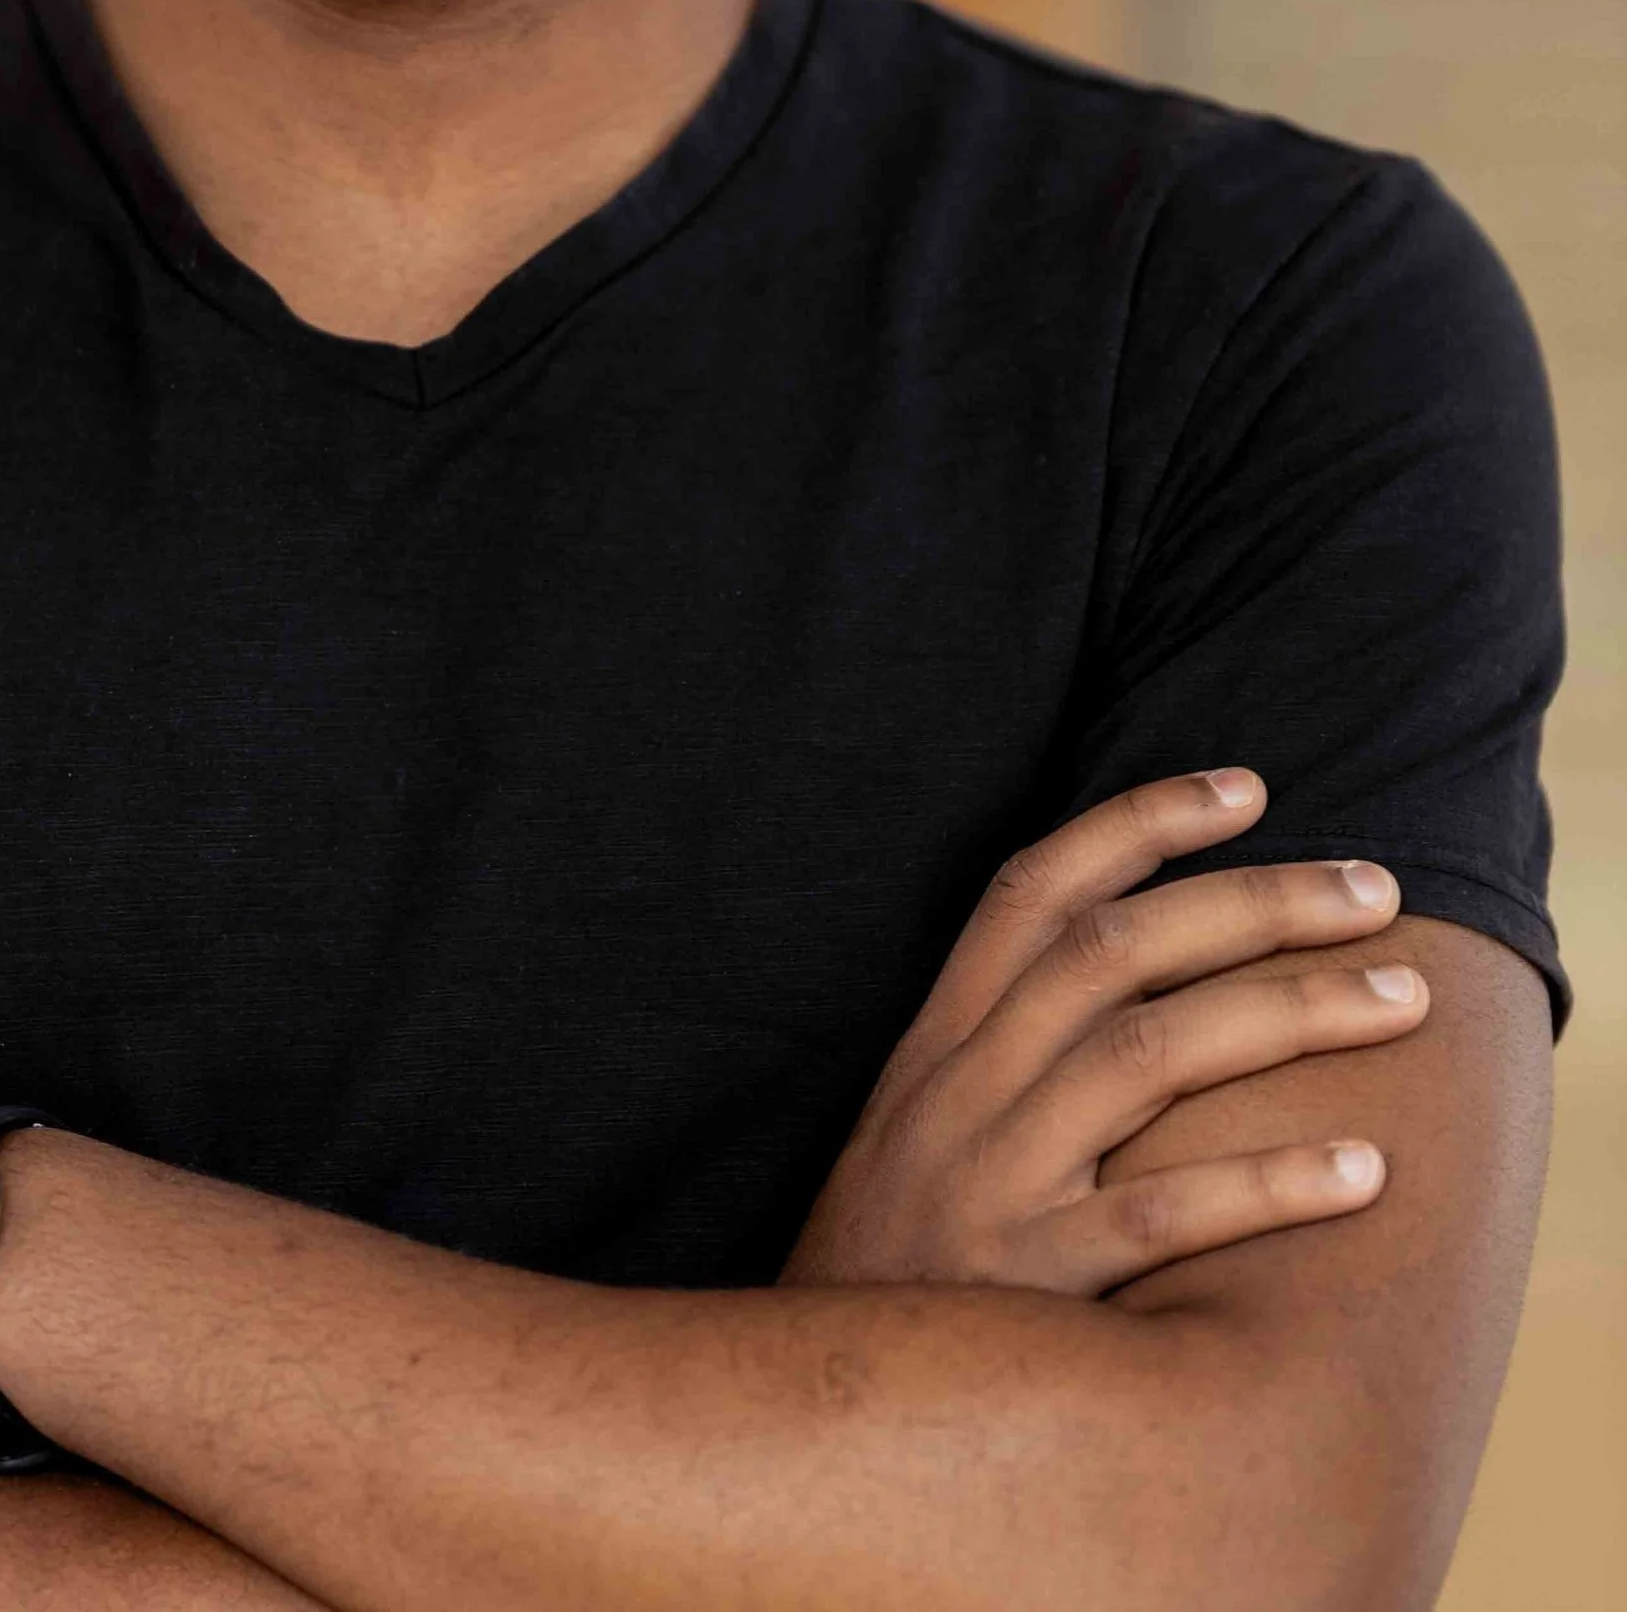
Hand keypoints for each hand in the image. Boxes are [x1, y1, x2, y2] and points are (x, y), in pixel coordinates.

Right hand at [784, 768, 1426, 1299]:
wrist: (797, 1414)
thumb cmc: (892, 1272)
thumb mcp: (915, 1136)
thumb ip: (1002, 1058)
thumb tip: (1134, 977)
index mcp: (936, 1046)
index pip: (1034, 891)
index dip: (1138, 824)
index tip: (1246, 785)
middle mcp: (960, 1092)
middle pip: (1115, 952)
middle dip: (1255, 902)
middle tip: (1374, 887)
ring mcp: (990, 1183)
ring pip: (1149, 1055)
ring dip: (1290, 1011)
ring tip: (1402, 998)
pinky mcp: (1029, 1288)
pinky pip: (1163, 1219)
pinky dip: (1267, 1184)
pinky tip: (1359, 1171)